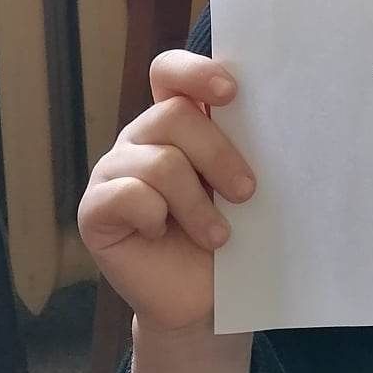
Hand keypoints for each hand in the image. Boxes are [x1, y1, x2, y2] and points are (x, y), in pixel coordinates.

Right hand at [77, 50, 255, 335]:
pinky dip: (156, 217)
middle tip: (246, 192)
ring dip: (197, 203)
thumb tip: (277, 118)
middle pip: (174, 115)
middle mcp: (142, 138)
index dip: (196, 71)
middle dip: (218, 154)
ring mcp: (114, 171)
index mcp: (178, 122)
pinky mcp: (94, 210)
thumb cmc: (232, 236)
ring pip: (160, 162)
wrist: (206, 301)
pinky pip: (127, 196)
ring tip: (218, 236)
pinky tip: (163, 235)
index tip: (231, 93)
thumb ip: (245, 147)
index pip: (170, 72)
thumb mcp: (242, 186)